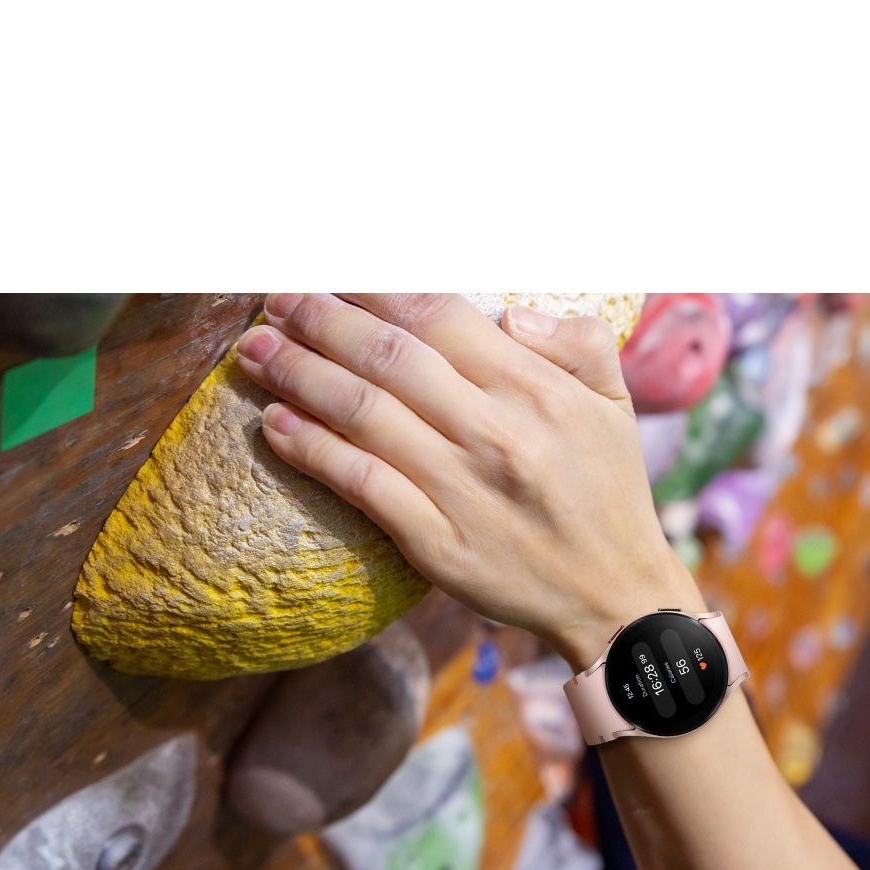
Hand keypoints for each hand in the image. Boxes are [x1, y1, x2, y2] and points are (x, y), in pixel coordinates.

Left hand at [234, 293, 698, 667]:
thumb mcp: (615, 404)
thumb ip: (578, 341)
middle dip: (322, 321)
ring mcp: (462, 489)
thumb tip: (509, 312)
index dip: (376, 288)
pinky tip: (275, 424)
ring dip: (299, 375)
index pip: (439, 317)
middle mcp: (495, 432)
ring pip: (363, 414)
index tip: (335, 273)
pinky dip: (312, 450)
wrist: (614, 596)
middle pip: (388, 358)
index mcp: (535, 389)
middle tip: (277, 300)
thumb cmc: (608, 490)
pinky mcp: (437, 542)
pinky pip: (361, 484)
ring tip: (254, 351)